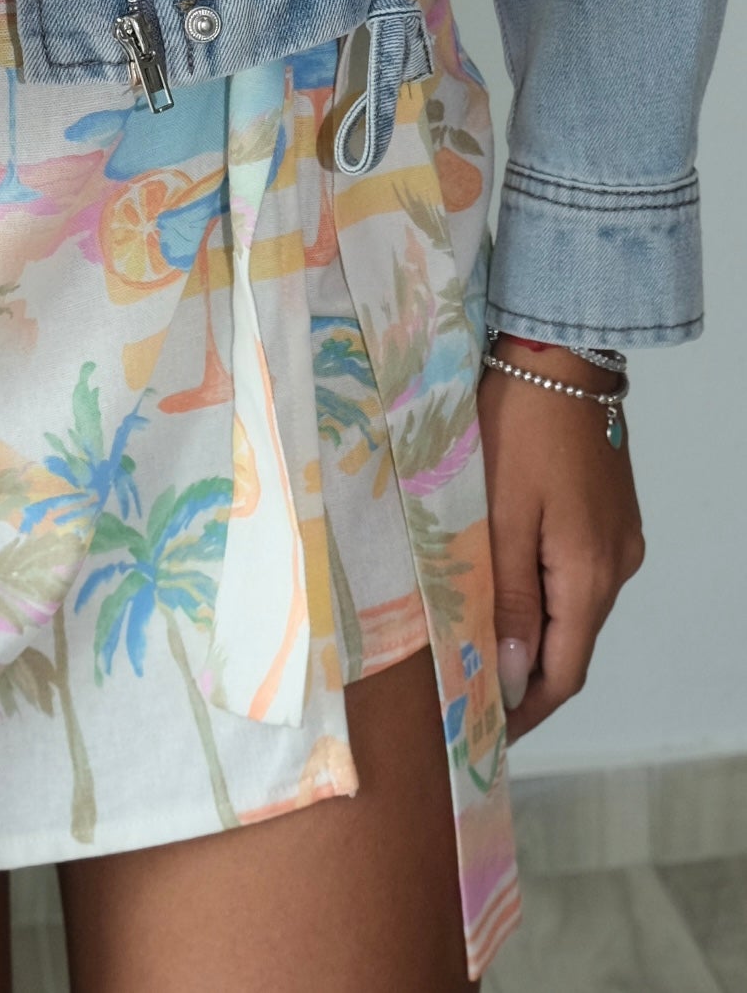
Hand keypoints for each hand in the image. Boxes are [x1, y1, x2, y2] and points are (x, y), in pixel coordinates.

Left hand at [478, 335, 644, 741]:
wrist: (558, 353)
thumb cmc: (519, 425)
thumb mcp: (502, 514)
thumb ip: (510, 597)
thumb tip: (517, 677)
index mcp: (589, 574)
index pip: (564, 672)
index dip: (527, 710)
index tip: (487, 735)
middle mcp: (615, 565)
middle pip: (572, 644)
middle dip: (526, 676)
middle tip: (471, 694)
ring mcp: (617, 538)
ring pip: (573, 607)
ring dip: (533, 631)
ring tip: (478, 645)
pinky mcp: (608, 514)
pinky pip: (576, 572)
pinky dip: (544, 592)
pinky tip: (507, 587)